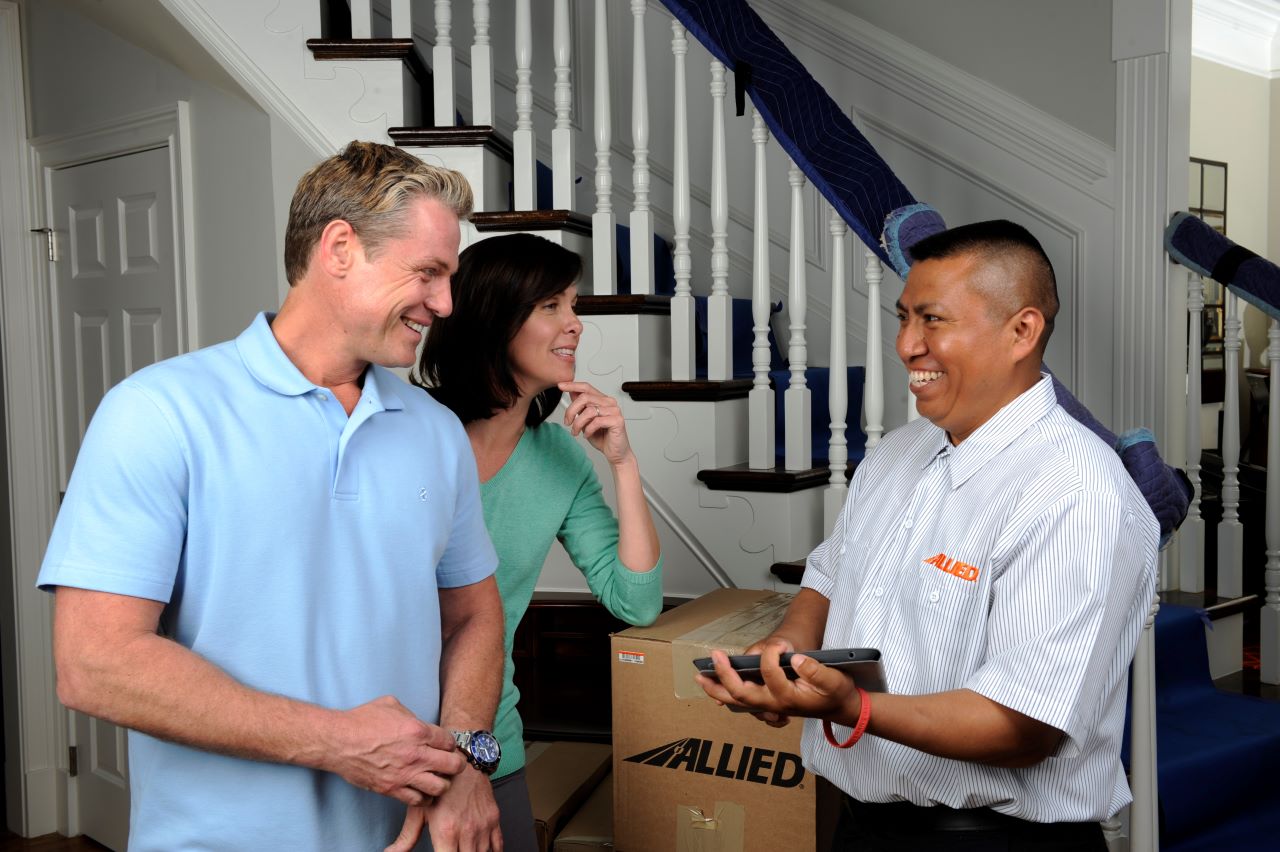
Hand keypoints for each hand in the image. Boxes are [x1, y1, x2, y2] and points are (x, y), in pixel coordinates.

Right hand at [325, 695, 465, 805]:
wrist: (337, 741)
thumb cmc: (361, 720)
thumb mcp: (392, 705)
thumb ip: (412, 715)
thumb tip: (420, 723)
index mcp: (418, 731)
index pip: (450, 742)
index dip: (450, 744)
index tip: (446, 746)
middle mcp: (415, 754)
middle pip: (453, 766)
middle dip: (455, 764)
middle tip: (450, 763)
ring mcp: (404, 774)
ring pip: (440, 787)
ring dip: (442, 783)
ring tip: (436, 778)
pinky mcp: (391, 789)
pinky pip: (418, 800)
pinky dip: (423, 796)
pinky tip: (420, 788)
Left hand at [385, 768, 501, 851]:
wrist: (463, 760)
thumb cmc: (439, 784)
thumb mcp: (418, 810)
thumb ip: (407, 837)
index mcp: (446, 831)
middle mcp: (467, 831)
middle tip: (451, 851)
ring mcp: (483, 826)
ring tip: (465, 850)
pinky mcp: (494, 819)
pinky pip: (498, 845)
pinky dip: (492, 851)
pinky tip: (484, 851)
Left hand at [559, 382, 631, 465]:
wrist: (615, 453)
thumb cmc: (603, 437)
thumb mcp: (586, 420)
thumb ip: (581, 407)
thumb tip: (571, 393)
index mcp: (603, 400)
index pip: (586, 387)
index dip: (572, 385)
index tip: (560, 386)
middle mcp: (610, 403)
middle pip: (584, 397)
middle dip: (571, 410)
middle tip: (567, 422)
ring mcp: (614, 411)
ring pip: (589, 411)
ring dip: (578, 423)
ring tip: (576, 432)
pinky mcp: (617, 420)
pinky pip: (596, 421)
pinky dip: (588, 430)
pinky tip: (587, 435)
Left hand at [695, 644, 859, 728]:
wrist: (840, 706)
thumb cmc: (836, 692)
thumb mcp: (833, 679)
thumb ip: (815, 671)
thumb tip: (796, 659)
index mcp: (788, 697)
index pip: (769, 673)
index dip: (771, 655)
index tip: (780, 643)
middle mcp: (774, 704)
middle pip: (741, 694)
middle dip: (724, 676)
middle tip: (712, 658)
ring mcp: (769, 705)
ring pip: (738, 700)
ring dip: (718, 689)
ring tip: (701, 676)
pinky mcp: (768, 702)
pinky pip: (744, 701)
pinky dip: (728, 694)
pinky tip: (717, 688)